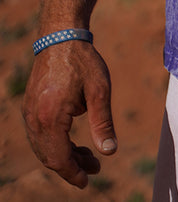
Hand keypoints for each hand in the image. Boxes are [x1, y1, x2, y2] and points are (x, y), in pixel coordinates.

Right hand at [22, 41, 116, 188]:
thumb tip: (109, 152)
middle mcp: (35, 118)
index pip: (59, 158)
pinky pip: (39, 136)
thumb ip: (103, 123)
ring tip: (88, 156)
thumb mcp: (99, 90)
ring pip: (43, 147)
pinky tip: (73, 142)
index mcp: (51, 117)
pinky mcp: (30, 107)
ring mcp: (29, 113)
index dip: (73, 173)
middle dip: (71, 166)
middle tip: (94, 167)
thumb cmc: (82, 61)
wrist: (61, 36)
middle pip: (49, 156)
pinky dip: (55, 144)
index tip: (87, 180)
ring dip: (63, 156)